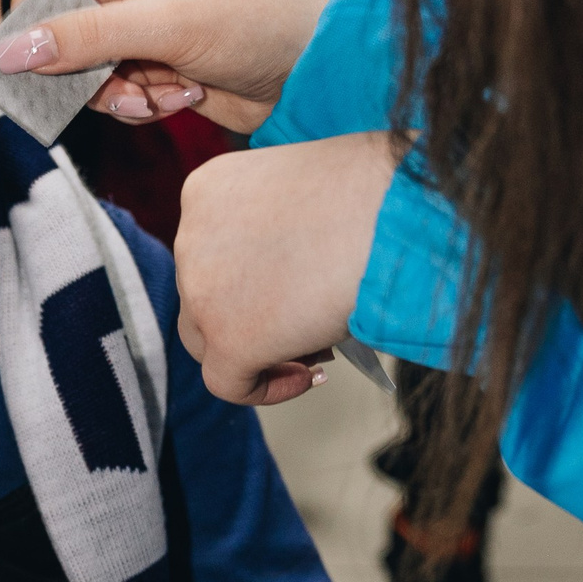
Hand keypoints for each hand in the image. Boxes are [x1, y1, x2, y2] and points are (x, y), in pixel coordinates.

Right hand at [0, 0, 325, 133]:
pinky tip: (177, 100)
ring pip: (88, 61)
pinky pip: (115, 86)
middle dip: (83, 61)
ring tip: (151, 96)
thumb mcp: (168, 27)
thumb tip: (12, 51)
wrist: (315, 79)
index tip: (18, 46)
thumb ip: (87, 38)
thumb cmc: (258, 27)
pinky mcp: (157, 63)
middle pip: (69, 18)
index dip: (36, 2)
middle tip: (92, 87)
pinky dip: (136, 102)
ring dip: (112, 89)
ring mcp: (147, 23)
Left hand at [174, 132, 397, 404]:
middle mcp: (191, 238)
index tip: (293, 287)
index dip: (248, 277)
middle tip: (306, 323)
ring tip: (316, 351)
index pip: (211, 250)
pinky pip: (229, 383)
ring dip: (257, 350)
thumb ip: (278, 231)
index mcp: (207, 192)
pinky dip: (267, 388)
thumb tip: (288, 282)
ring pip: (207, 340)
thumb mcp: (305, 196)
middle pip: (203, 295)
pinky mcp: (227, 338)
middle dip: (251, 315)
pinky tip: (310, 378)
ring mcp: (200, 290)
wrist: (391, 213)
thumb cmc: (372, 195)